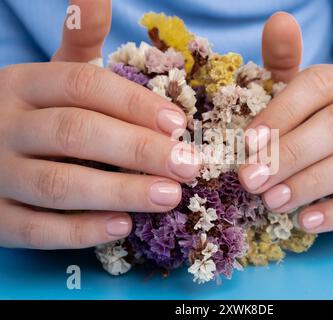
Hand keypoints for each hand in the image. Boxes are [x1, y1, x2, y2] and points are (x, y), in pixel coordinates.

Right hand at [0, 0, 198, 248]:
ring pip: (57, 185)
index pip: (83, 86)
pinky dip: (80, 231)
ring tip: (169, 196)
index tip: (180, 124)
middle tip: (188, 167)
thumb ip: (79, 39)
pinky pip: (35, 229)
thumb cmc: (36, 109)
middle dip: (137, 151)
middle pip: (75, 134)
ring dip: (118, 192)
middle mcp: (6, 126)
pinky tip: (123, 226)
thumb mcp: (53, 72)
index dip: (135, 105)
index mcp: (25, 84)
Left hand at [239, 12, 332, 231]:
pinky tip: (307, 222)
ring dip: (312, 183)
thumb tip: (278, 19)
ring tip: (274, 202)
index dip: (280, 115)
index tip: (247, 145)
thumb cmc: (315, 123)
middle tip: (252, 181)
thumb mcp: (295, 95)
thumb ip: (282, 63)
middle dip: (289, 155)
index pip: (314, 87)